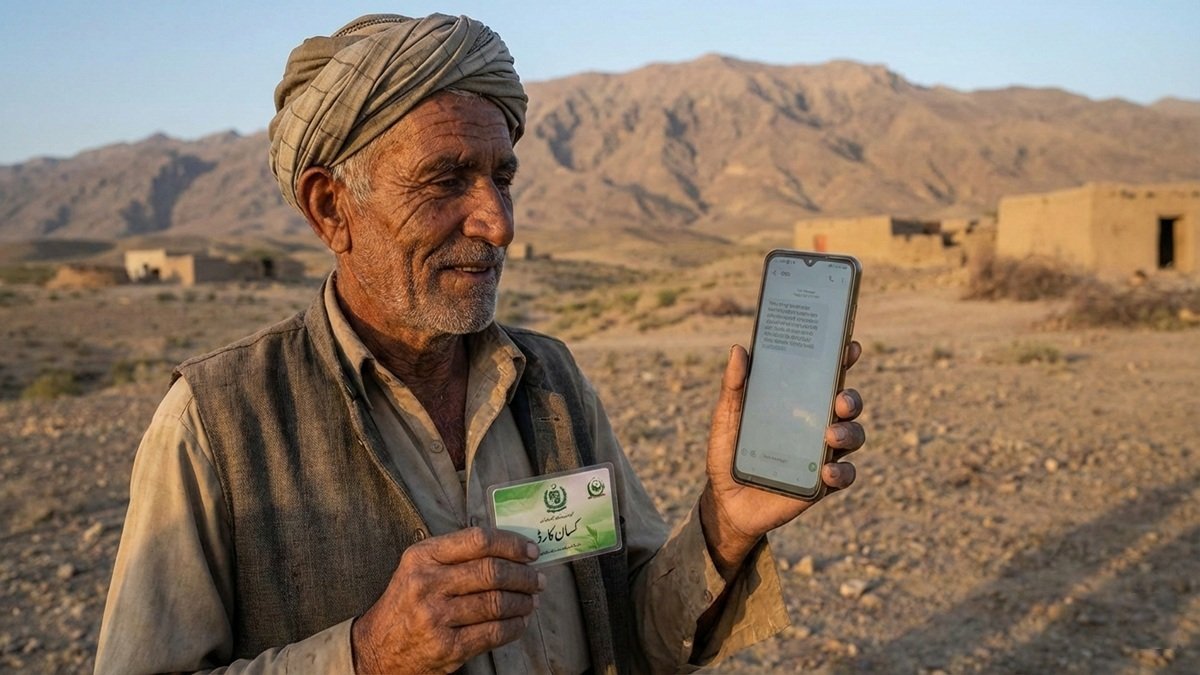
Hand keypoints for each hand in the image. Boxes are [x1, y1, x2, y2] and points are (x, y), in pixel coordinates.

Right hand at [351, 527, 544, 673]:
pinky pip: (493, 633)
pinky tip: (520, 622)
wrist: (378, 648)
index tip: (531, 551)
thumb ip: (457, 555)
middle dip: (524, 576)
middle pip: (492, 572)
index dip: (512, 544)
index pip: (478, 540)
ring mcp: (436, 616)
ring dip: (523, 602)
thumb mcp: (420, 567)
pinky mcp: (447, 646)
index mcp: (423, 556)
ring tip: (532, 600)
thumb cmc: (407, 601)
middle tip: (538, 579)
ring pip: (496, 603)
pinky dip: (514, 626)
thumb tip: (511, 550)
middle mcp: (427, 583)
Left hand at [699, 342, 865, 577]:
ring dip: (849, 433)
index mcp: (798, 402)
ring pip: (853, 436)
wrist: (726, 500)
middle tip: (840, 399)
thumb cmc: (728, 452)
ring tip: (830, 436)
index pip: (826, 376)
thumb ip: (733, 386)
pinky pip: (844, 476)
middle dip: (850, 398)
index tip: (849, 346)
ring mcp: (822, 453)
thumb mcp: (727, 417)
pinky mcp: (823, 483)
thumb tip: (738, 349)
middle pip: (847, 405)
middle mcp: (816, 424)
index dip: (842, 359)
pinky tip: (827, 471)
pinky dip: (841, 472)